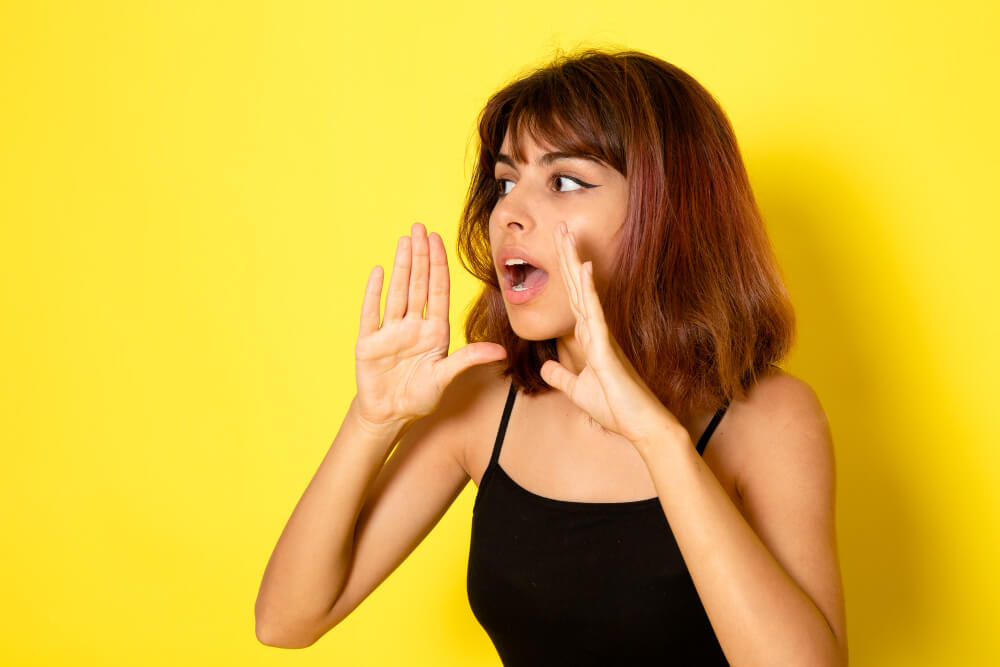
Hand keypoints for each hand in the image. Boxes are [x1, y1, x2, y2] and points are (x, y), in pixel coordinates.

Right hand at [354, 222, 506, 430]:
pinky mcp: (369, 342)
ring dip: (401, 267)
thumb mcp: (445, 377)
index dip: (438, 265)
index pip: (437, 291)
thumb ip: (468, 359)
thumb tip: (500, 351)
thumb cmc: (419, 396)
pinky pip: (371, 313)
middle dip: (420, 256)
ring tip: (404, 241)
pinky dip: (374, 293)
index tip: (438, 240)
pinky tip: (378, 271)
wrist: (389, 414)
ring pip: (397, 292)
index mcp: (433, 331)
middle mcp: (412, 325)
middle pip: (418, 284)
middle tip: (420, 227)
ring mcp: (390, 331)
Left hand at [539, 222, 681, 446]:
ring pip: (584, 293)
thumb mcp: (577, 390)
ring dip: (574, 263)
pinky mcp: (607, 349)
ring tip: (566, 235)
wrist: (641, 427)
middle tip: (560, 227)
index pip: (573, 299)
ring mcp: (603, 337)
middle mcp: (597, 331)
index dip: (565, 274)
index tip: (557, 248)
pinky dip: (588, 291)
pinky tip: (584, 269)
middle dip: (567, 257)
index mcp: (590, 338)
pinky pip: (594, 315)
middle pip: (577, 288)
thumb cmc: (616, 409)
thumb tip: (545, 367)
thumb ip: (561, 377)